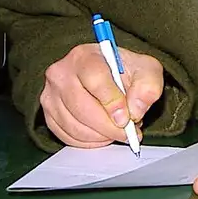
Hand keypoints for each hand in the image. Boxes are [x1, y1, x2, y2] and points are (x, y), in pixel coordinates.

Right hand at [40, 43, 164, 147]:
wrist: (105, 75)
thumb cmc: (122, 71)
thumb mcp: (146, 70)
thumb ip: (148, 86)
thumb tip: (136, 110)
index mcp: (85, 56)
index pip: (95, 79)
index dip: (112, 102)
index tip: (126, 117)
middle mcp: (61, 73)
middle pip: (82, 107)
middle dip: (109, 126)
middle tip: (128, 132)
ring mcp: (51, 95)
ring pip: (75, 126)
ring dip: (101, 136)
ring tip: (117, 130)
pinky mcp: (49, 115)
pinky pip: (68, 137)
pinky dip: (90, 142)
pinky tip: (103, 134)